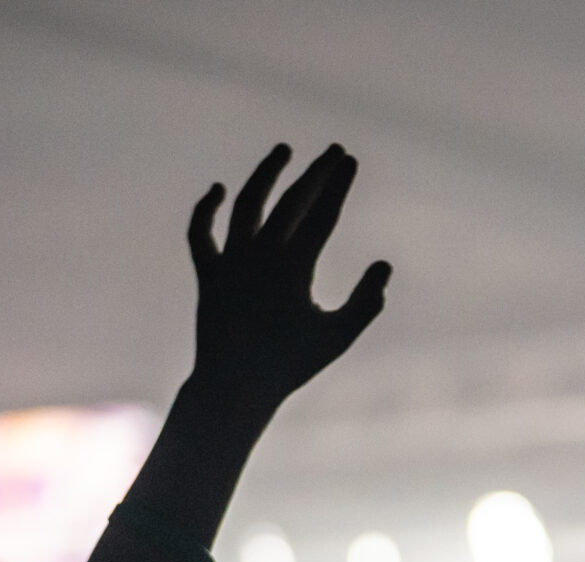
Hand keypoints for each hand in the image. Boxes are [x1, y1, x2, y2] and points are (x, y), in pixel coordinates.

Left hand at [186, 143, 392, 416]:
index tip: (350, 161)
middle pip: (291, 201)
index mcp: (294, 268)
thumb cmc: (289, 366)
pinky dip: (205, 209)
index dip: (338, 185)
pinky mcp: (208, 275)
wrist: (233, 387)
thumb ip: (366, 303)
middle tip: (333, 152)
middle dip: (315, 173)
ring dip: (265, 173)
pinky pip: (201, 234)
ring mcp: (231, 262)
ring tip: (283, 151)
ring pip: (246, 204)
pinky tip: (217, 190)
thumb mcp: (336, 338)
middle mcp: (260, 256)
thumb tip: (383, 265)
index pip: (321, 214)